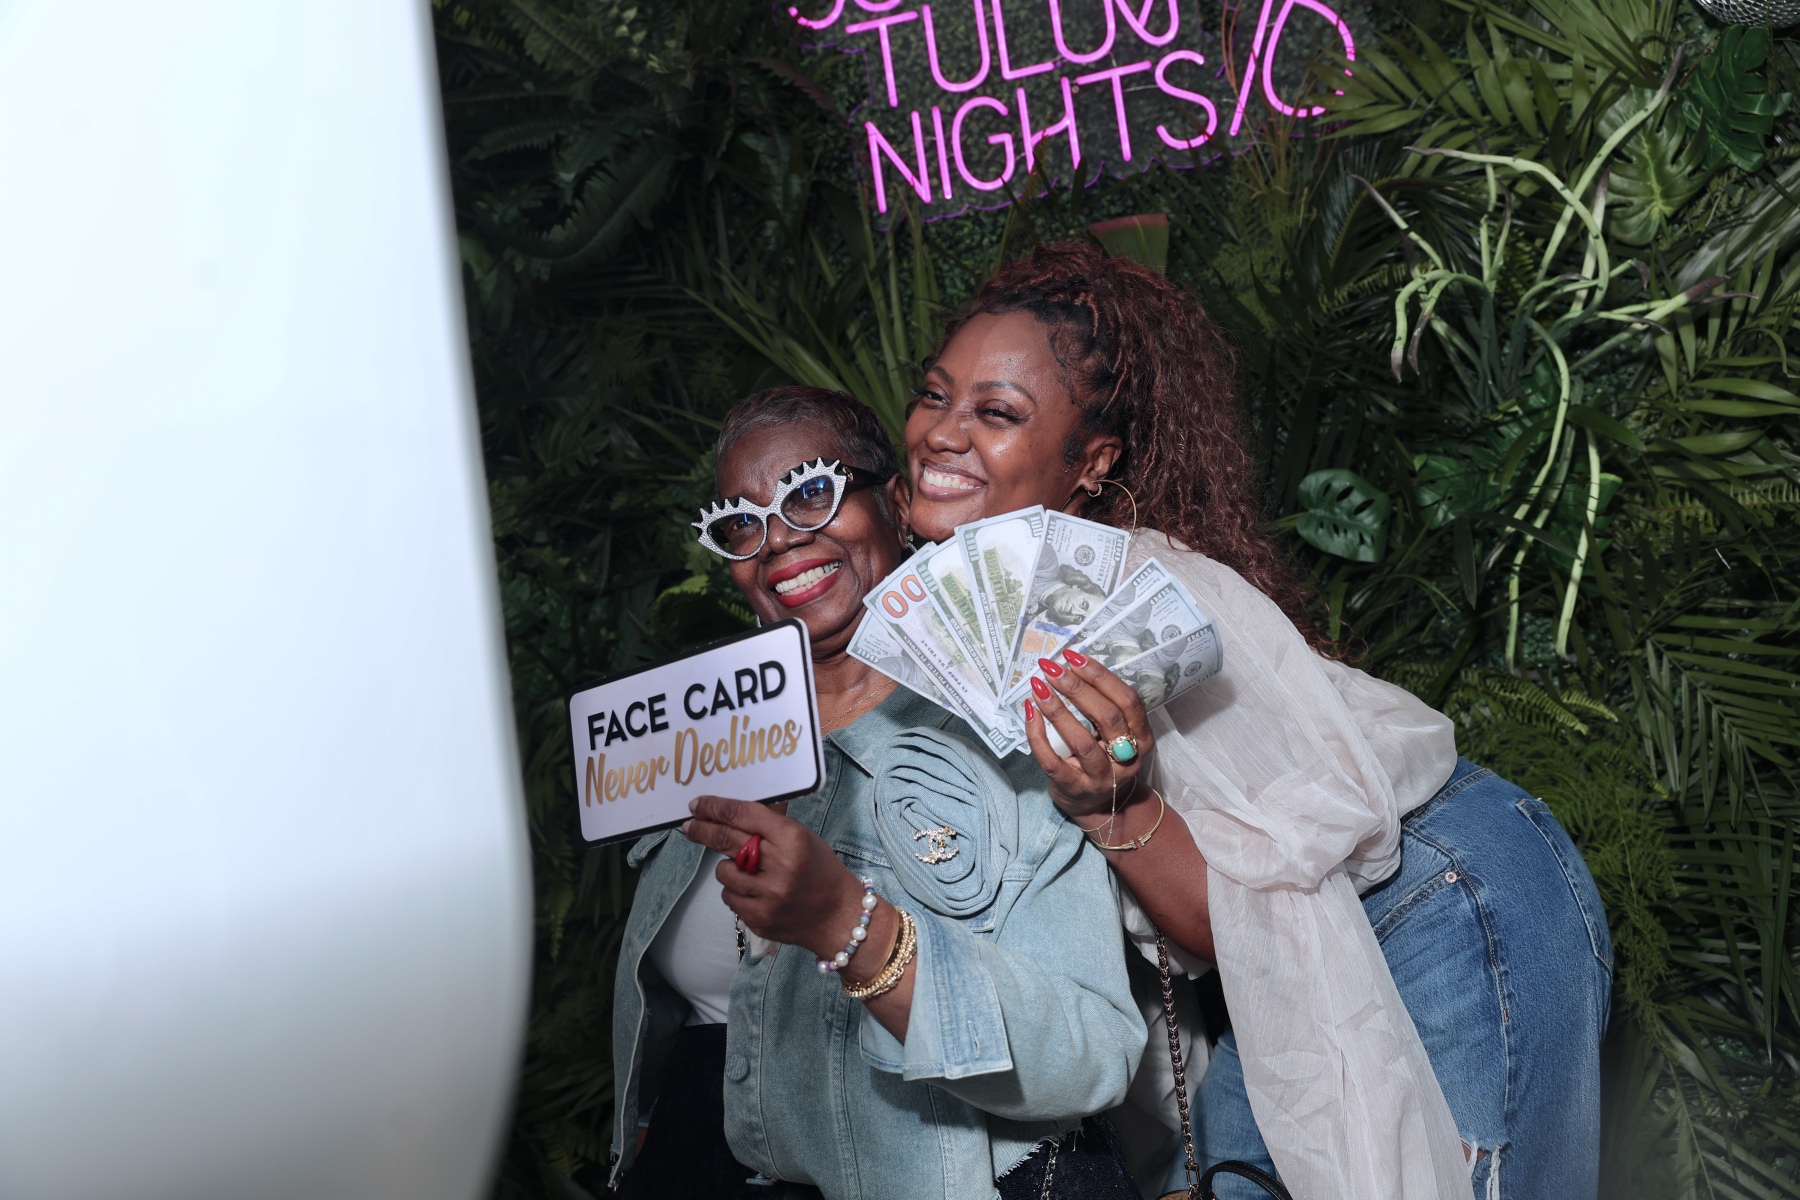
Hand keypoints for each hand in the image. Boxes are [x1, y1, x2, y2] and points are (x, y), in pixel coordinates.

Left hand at [682, 795, 864, 958]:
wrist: (838, 916)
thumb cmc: (819, 871)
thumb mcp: (802, 837)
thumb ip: (769, 825)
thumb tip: (731, 808)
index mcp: (792, 837)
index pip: (742, 814)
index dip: (714, 807)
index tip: (697, 805)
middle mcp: (780, 865)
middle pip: (725, 839)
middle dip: (701, 830)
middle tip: (689, 826)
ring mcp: (768, 895)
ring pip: (723, 871)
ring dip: (728, 868)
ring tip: (748, 871)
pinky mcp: (759, 918)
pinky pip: (728, 897)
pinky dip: (736, 892)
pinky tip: (755, 892)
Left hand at [1021, 648, 1154, 819]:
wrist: (1100, 808)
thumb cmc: (1105, 760)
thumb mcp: (1116, 735)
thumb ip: (1104, 707)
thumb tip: (1073, 666)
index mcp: (1142, 738)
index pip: (1127, 701)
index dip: (1102, 676)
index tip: (1075, 657)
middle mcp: (1126, 758)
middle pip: (1107, 717)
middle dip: (1078, 688)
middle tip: (1053, 668)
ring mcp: (1100, 777)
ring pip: (1082, 741)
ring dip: (1058, 709)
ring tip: (1039, 686)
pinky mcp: (1074, 788)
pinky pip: (1053, 761)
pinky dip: (1037, 735)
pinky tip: (1030, 712)